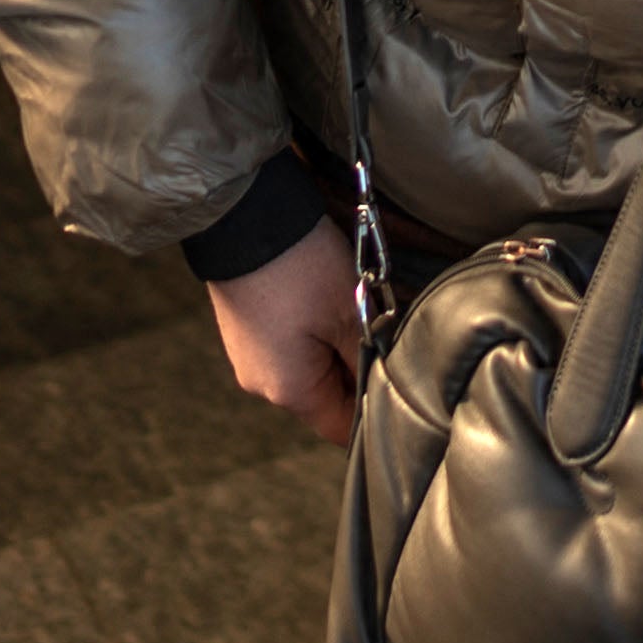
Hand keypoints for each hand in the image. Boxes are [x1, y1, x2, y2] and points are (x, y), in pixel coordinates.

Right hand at [204, 218, 368, 442]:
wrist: (242, 215)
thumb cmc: (300, 264)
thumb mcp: (352, 311)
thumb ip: (370, 357)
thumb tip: (384, 382)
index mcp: (290, 391)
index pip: (344, 427)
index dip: (376, 409)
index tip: (400, 382)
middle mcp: (262, 385)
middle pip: (327, 398)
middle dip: (356, 369)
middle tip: (379, 331)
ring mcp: (250, 358)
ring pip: (310, 370)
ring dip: (335, 348)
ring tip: (352, 309)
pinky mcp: (246, 333)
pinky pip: (289, 348)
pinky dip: (312, 333)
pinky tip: (324, 301)